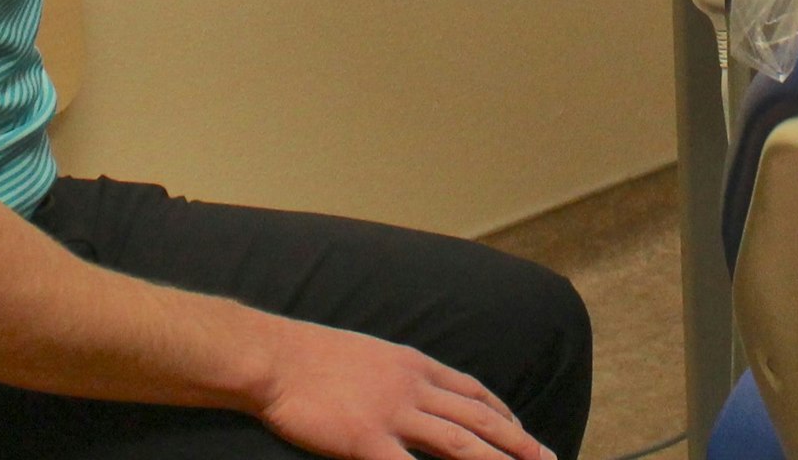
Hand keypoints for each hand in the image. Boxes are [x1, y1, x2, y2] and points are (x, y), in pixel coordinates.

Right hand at [254, 320, 552, 459]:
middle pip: (478, 418)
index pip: (473, 391)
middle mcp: (413, 386)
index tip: (523, 432)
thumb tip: (417, 392)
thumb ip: (396, 375)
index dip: (503, 415)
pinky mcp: (367, 440)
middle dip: (518, 442)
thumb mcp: (368, 355)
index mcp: (413, 365)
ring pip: (460, 443)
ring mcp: (393, 413)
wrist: (274, 357)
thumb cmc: (311, 358)